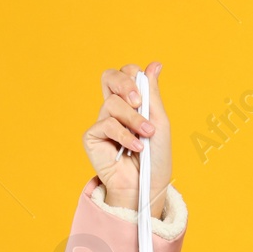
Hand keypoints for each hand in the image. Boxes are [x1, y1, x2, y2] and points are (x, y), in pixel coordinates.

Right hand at [84, 61, 172, 219]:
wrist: (147, 186)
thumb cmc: (156, 158)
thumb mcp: (159, 122)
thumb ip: (153, 94)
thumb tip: (155, 64)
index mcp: (130, 103)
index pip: (124, 74)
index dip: (131, 74)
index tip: (144, 90)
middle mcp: (114, 110)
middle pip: (109, 77)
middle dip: (125, 84)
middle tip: (138, 100)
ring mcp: (102, 123)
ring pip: (112, 103)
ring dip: (133, 118)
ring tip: (147, 135)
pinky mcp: (93, 138)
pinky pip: (105, 124)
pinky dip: (124, 135)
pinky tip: (135, 147)